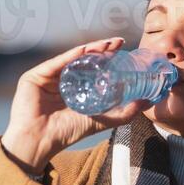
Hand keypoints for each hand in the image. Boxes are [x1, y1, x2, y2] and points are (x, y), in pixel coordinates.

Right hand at [0, 36, 155, 172]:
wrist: (41, 141)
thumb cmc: (68, 133)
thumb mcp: (102, 120)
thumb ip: (125, 113)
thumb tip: (148, 102)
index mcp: (74, 90)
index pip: (93, 70)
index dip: (109, 59)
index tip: (125, 51)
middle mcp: (61, 80)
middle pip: (84, 61)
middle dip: (103, 50)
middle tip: (119, 43)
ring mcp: (48, 77)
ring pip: (72, 59)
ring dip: (92, 49)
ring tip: (109, 44)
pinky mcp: (36, 76)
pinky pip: (58, 62)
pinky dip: (74, 55)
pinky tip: (89, 50)